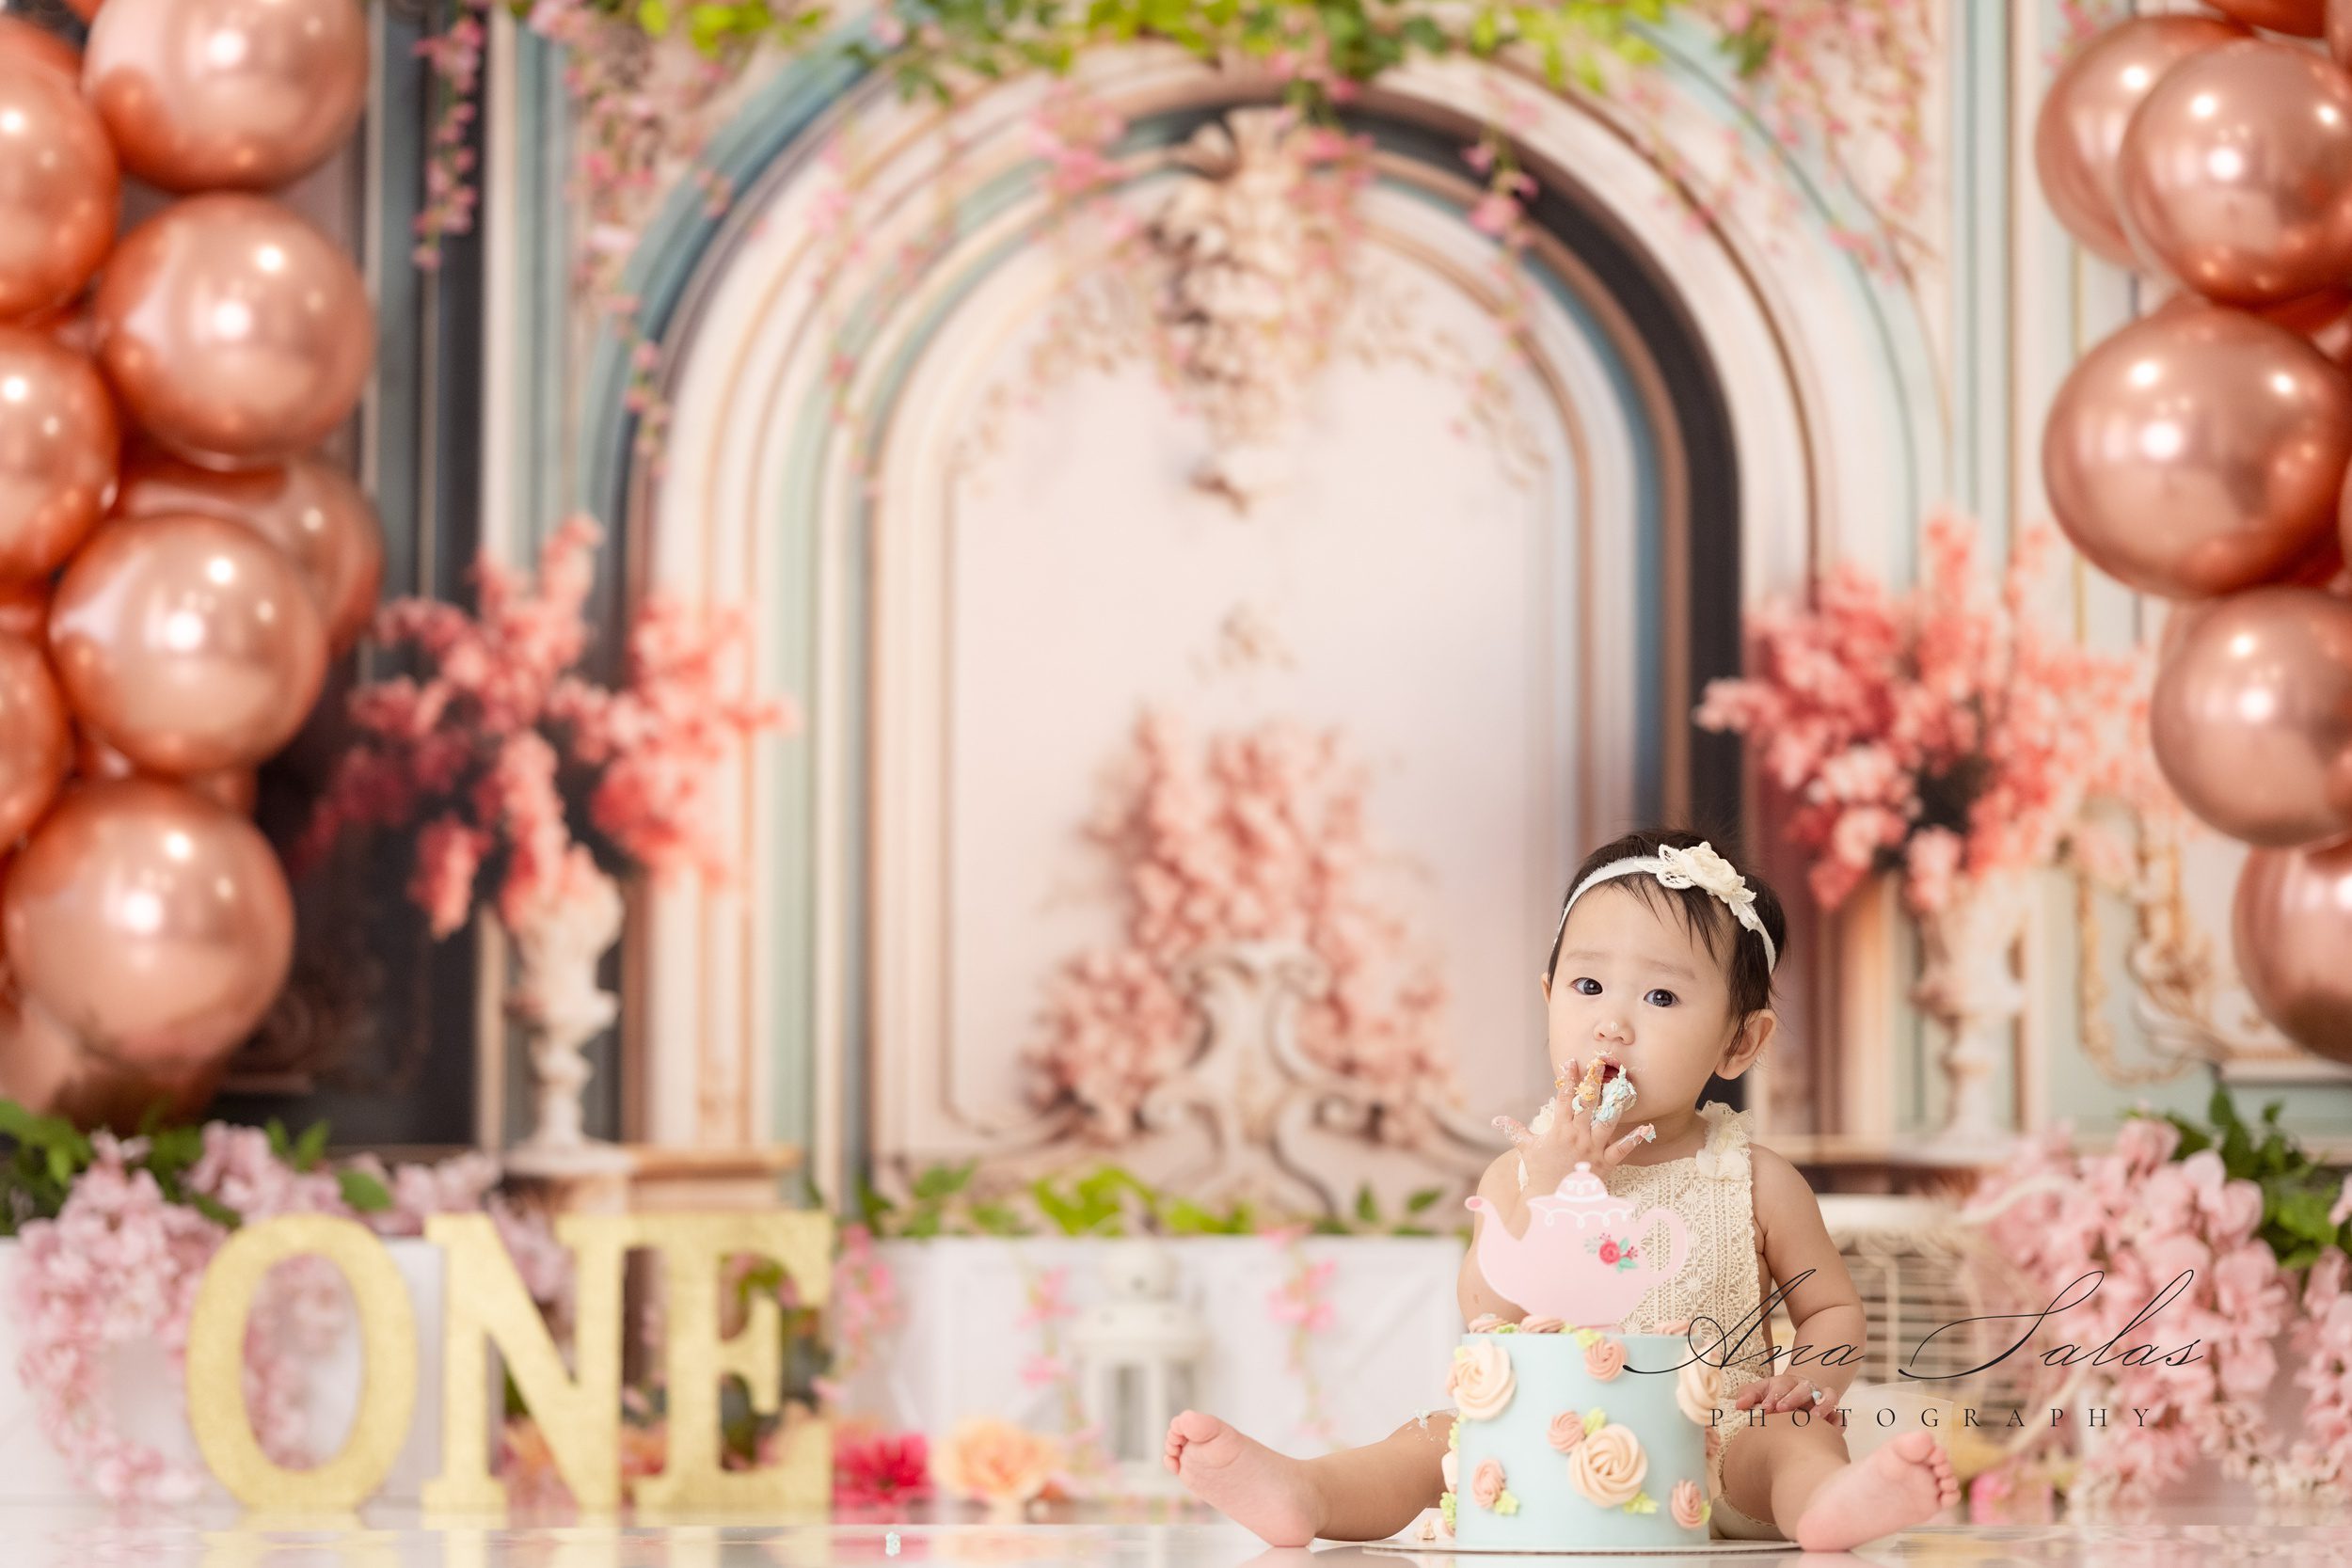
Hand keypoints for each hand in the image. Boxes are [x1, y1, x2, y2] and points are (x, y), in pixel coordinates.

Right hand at [1494, 1057, 1653, 1193]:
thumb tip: (1498, 1119)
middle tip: (1600, 1064)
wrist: (1552, 1199)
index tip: (1571, 1061)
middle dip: (1593, 1082)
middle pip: (1588, 1104)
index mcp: (1559, 1129)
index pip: (1564, 1098)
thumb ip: (1515, 1131)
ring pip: (1608, 1121)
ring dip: (1616, 1104)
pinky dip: (1635, 1139)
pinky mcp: (1606, 1162)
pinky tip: (1647, 1127)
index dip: (1568, 1079)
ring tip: (1624, 1087)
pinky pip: (1623, 1149)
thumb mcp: (1527, 1149)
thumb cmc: (1540, 1172)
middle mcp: (1578, 1135)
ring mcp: (1593, 1148)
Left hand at [1733, 1373, 1833, 1416]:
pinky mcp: (1833, 1413)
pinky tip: (1832, 1429)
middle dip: (1794, 1398)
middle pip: (1804, 1388)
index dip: (1773, 1395)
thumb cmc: (1775, 1396)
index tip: (1765, 1408)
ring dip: (1822, 1406)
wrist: (1798, 1395)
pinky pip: (1840, 1415)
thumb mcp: (1761, 1392)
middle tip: (1783, 1410)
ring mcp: (1822, 1399)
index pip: (1781, 1384)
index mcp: (1786, 1383)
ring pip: (1828, 1396)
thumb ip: (1749, 1395)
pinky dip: (1838, 1421)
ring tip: (1813, 1418)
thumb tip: (1739, 1405)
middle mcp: (1806, 1388)